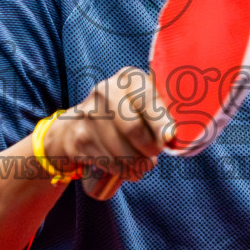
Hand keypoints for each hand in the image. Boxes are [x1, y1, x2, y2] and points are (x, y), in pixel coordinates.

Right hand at [46, 68, 173, 198]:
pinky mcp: (80, 139)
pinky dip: (125, 171)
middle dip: (150, 148)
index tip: (170, 138)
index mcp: (128, 78)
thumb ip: (161, 114)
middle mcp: (105, 91)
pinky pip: (111, 163)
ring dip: (139, 164)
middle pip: (133, 128)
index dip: (161, 122)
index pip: (146, 100)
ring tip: (142, 163)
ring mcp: (89, 115)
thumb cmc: (125, 115)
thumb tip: (171, 137)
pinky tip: (127, 167)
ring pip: (123, 152)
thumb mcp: (144, 104)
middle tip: (155, 153)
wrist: (78, 125)